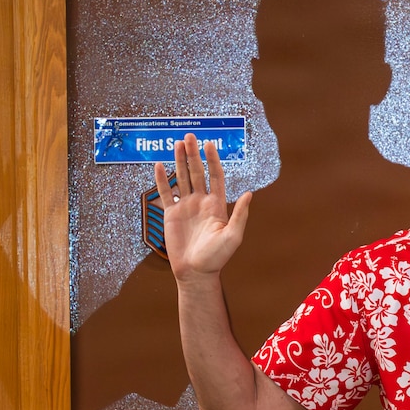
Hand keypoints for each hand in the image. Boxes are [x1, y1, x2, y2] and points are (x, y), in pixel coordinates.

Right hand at [157, 134, 252, 282]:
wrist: (196, 272)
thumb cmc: (217, 257)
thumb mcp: (233, 236)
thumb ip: (240, 215)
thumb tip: (249, 193)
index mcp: (217, 205)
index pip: (215, 176)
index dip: (213, 160)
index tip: (209, 144)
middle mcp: (201, 202)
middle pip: (197, 172)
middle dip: (194, 155)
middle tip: (189, 136)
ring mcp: (186, 207)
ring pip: (182, 178)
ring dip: (179, 161)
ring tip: (177, 144)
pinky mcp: (171, 214)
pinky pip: (166, 193)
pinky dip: (162, 180)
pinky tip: (159, 165)